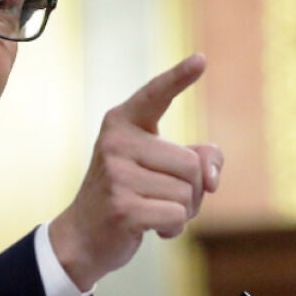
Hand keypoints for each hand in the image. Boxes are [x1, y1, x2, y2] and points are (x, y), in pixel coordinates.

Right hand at [50, 53, 223, 290]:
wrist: (83, 237)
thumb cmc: (129, 195)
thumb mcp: (162, 168)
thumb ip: (198, 159)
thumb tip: (212, 177)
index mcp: (123, 123)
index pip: (155, 94)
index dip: (179, 76)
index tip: (201, 59)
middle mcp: (116, 143)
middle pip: (191, 163)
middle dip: (192, 189)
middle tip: (164, 198)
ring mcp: (116, 175)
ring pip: (187, 193)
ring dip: (183, 211)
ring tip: (154, 211)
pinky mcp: (122, 208)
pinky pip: (177, 216)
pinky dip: (174, 229)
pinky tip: (153, 229)